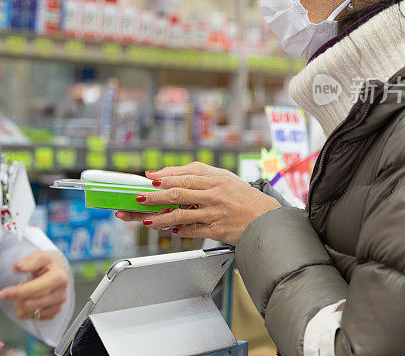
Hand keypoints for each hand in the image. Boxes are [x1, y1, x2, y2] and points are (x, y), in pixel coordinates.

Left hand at [0, 250, 68, 320]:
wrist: (58, 272)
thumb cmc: (47, 263)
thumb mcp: (39, 256)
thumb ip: (29, 261)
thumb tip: (17, 267)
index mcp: (59, 278)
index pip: (34, 290)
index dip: (16, 293)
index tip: (1, 294)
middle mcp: (61, 294)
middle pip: (29, 304)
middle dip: (17, 296)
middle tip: (20, 284)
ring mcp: (58, 306)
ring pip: (28, 313)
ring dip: (20, 303)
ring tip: (25, 291)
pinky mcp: (53, 314)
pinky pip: (32, 318)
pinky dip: (26, 309)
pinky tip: (31, 298)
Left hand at [116, 162, 280, 244]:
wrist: (265, 218)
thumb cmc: (241, 196)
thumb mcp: (222, 177)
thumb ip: (194, 172)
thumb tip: (164, 172)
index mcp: (214, 179)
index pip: (184, 178)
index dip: (163, 179)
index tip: (149, 180)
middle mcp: (214, 195)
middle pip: (178, 194)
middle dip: (155, 197)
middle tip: (140, 199)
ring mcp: (214, 214)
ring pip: (182, 216)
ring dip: (161, 218)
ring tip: (148, 220)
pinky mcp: (216, 231)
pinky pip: (193, 231)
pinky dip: (180, 230)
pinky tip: (172, 229)